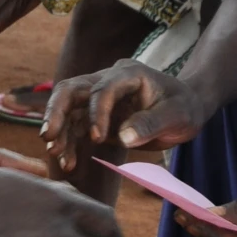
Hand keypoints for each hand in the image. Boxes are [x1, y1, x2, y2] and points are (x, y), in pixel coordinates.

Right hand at [42, 60, 210, 176]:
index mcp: (128, 73)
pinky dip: (69, 143)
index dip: (97, 112)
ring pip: (68, 109)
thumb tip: (124, 137)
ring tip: (56, 154)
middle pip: (72, 89)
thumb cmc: (185, 107)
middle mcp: (108, 81)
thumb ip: (151, 123)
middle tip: (48, 136)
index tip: (99, 138)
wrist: (187, 108)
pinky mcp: (97, 116)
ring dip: (59, 131)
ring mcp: (99, 98)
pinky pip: (76, 127)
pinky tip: (68, 162)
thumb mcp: (177, 115)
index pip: (102, 88)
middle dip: (56, 112)